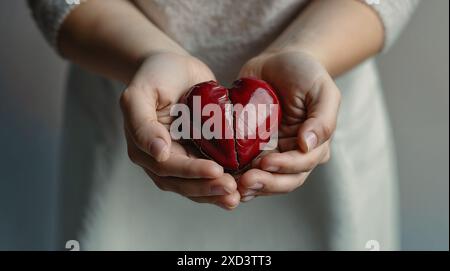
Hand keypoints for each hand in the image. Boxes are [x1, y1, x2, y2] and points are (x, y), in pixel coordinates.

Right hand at [120, 52, 239, 208]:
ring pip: (196, 185)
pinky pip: (209, 175)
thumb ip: (143, 124)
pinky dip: (222, 183)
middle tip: (232, 189)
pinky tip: (241, 189)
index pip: (168, 166)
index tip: (216, 171)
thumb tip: (158, 153)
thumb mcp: (140, 93)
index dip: (192, 171)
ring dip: (215, 193)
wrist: (174, 67)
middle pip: (182, 183)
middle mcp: (161, 159)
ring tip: (237, 197)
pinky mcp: (198, 154)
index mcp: (144, 148)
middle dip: (207, 188)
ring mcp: (181, 159)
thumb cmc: (155, 75)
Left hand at [237, 51, 340, 200]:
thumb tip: (307, 146)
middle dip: (266, 183)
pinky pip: (244, 167)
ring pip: (264, 179)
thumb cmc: (304, 74)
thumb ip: (322, 119)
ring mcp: (271, 153)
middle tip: (246, 181)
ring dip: (250, 186)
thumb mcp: (322, 91)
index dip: (285, 167)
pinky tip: (224, 177)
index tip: (265, 162)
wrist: (277, 62)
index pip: (302, 165)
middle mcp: (293, 154)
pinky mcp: (250, 148)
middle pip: (283, 180)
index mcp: (314, 145)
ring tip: (234, 185)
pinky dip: (236, 176)